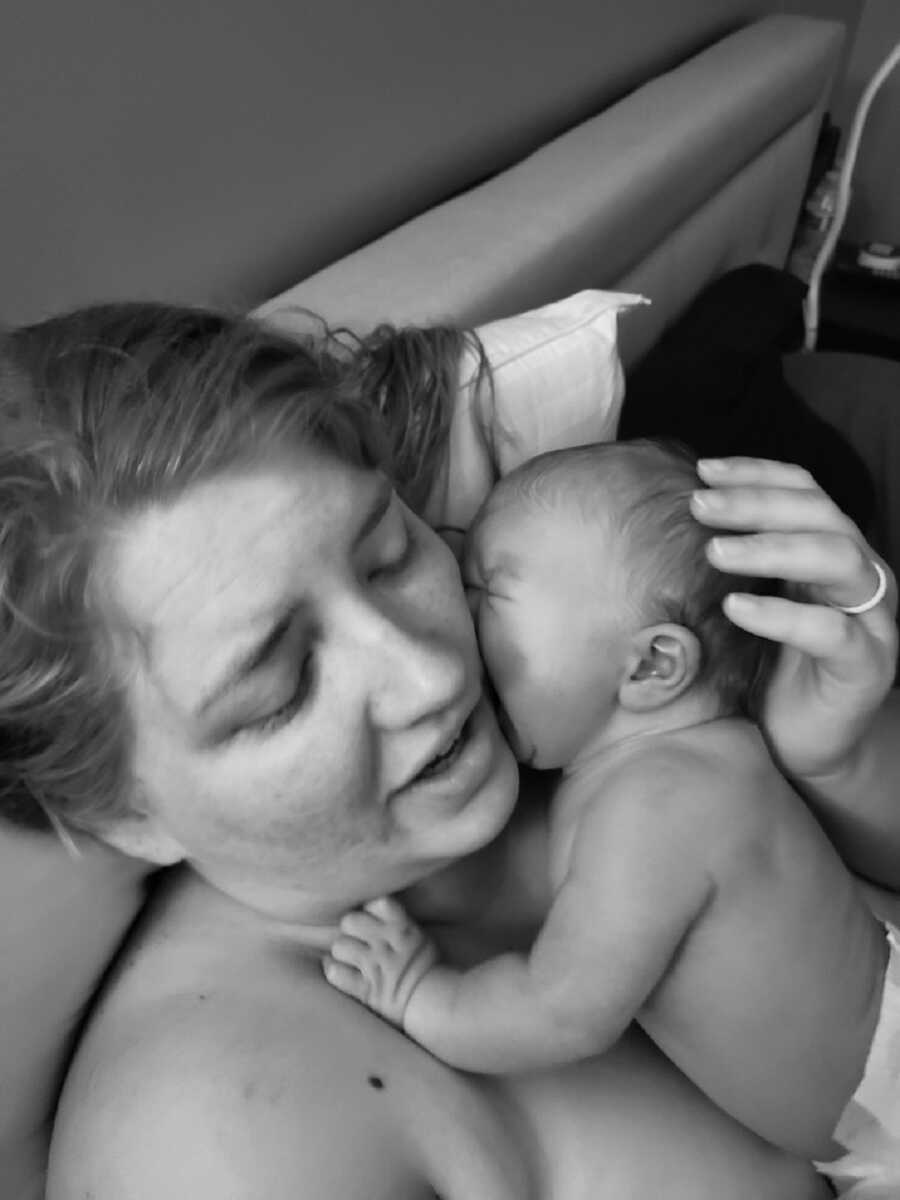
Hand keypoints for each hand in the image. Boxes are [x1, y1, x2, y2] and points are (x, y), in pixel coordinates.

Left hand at [323, 896, 437, 1027]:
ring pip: (340, 946)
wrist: (434, 1005)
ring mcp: (375, 966)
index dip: (369, 909)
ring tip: (349, 956)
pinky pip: (337, 974)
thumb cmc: (425, 968)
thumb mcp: (418, 936)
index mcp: (403, 928)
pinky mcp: (366, 990)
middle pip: (350, 921)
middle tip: (356, 937)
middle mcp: (387, 944)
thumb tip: (374, 905)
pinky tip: (339, 970)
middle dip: (350, 928)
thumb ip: (398, 920)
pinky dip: (334, 971)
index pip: (376, 903)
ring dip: (342, 951)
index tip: (371, 917)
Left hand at [690, 457, 897, 780]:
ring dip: (772, 548)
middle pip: (821, 515)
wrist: (804, 748)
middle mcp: (862, 578)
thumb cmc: (769, 671)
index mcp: (834, 554)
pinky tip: (737, 610)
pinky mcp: (867, 668)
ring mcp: (872, 621)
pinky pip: (832, 632)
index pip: (806, 492)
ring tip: (715, 553)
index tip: (704, 470)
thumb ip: (737, 564)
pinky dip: (782, 616)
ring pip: (838, 560)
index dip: (759, 473)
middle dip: (757, 503)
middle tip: (700, 505)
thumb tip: (676, 519)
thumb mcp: (751, 605)